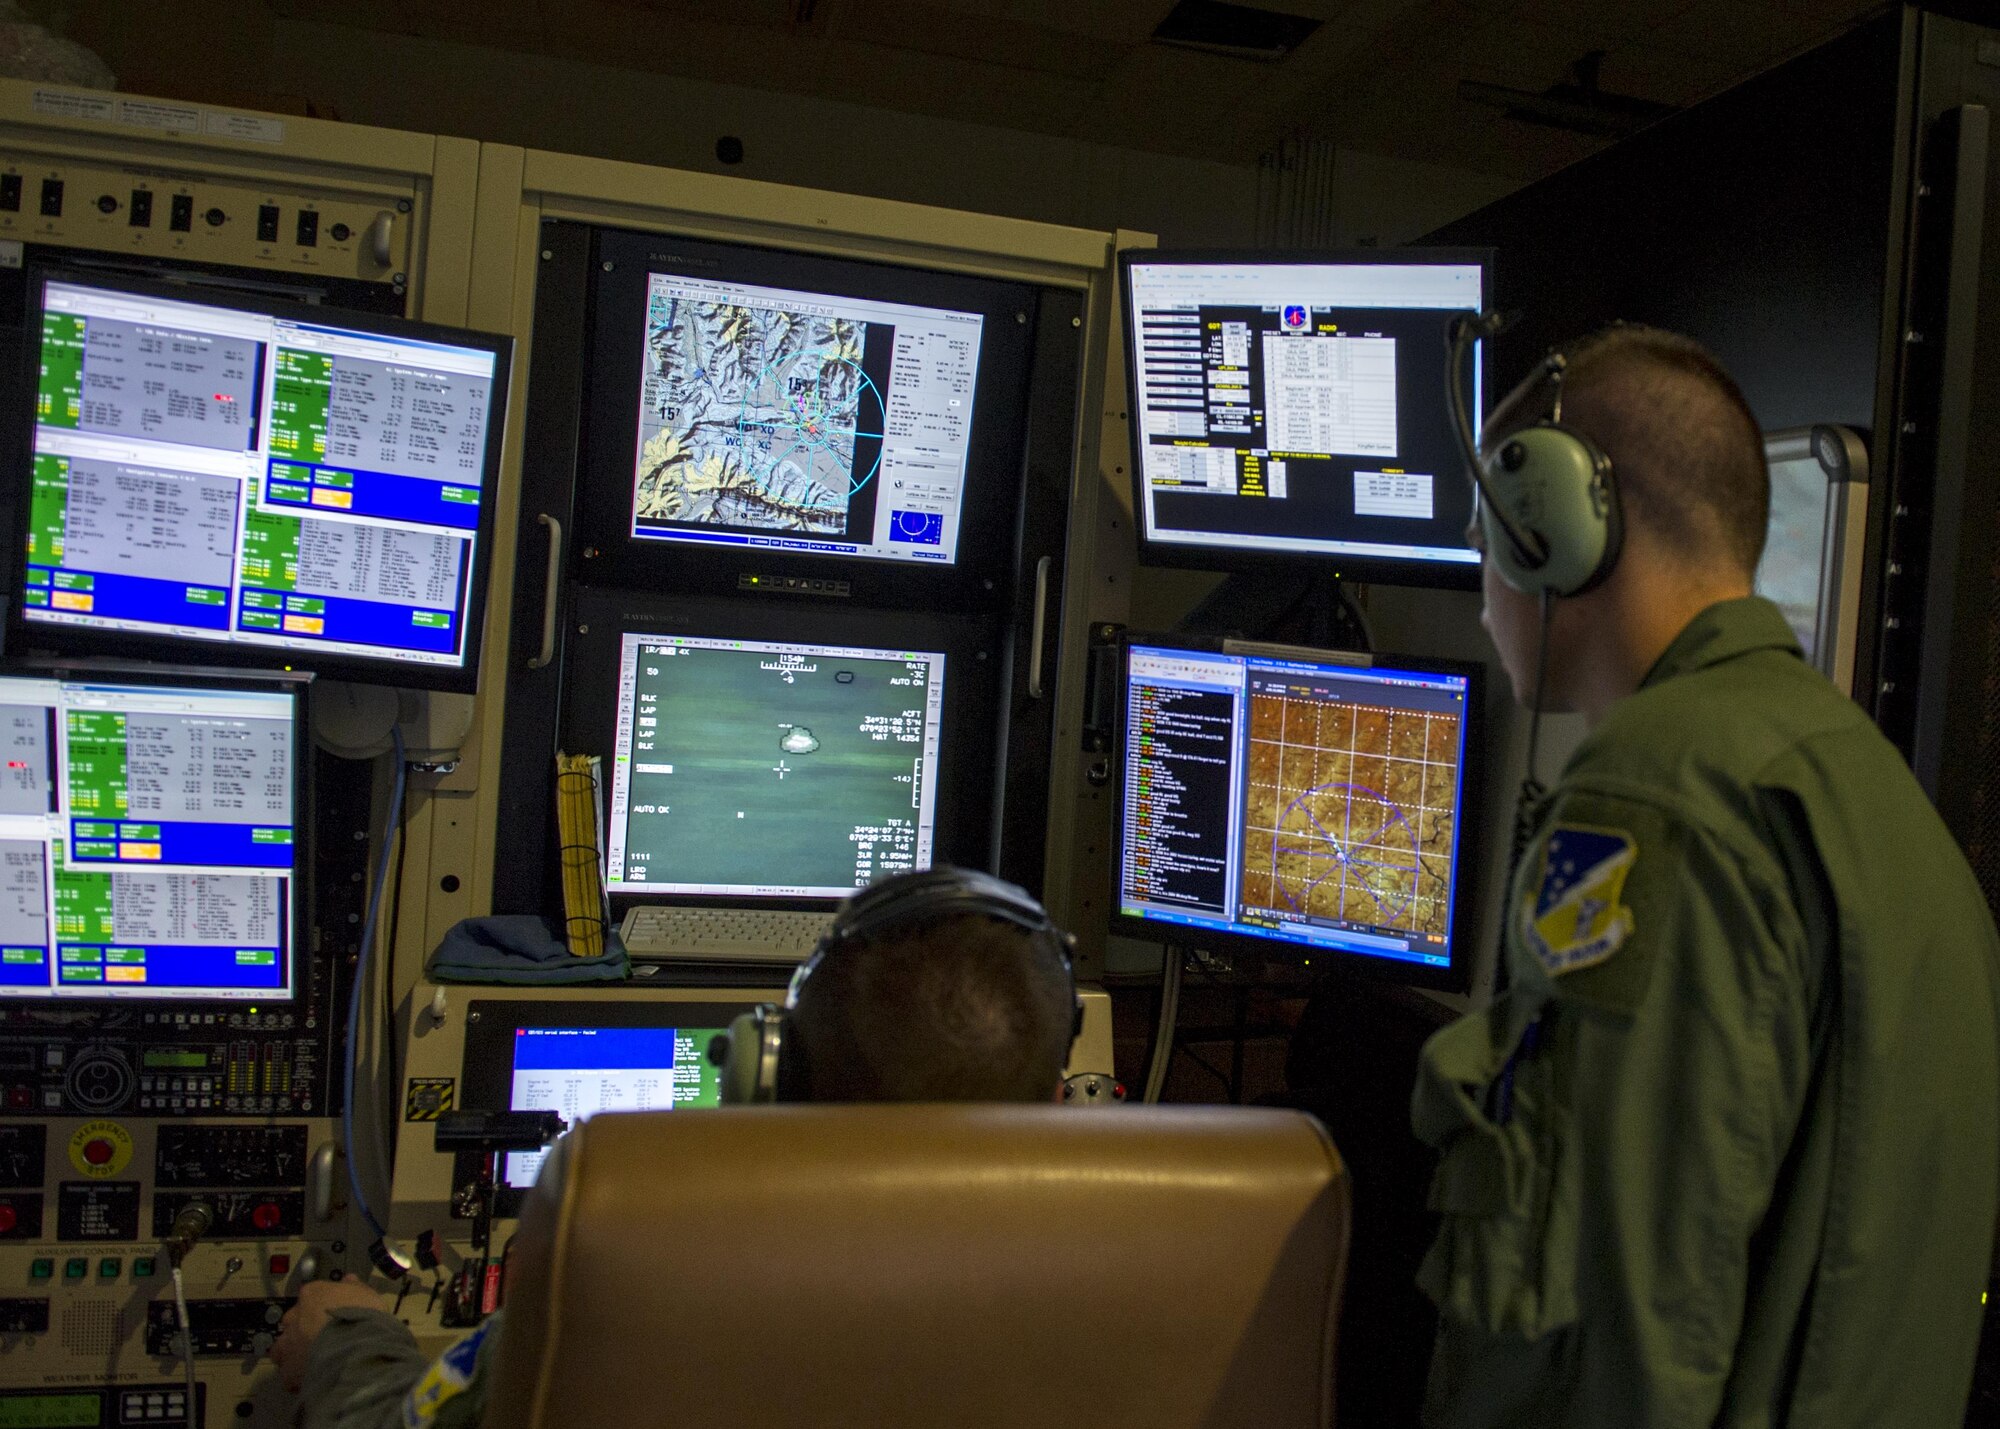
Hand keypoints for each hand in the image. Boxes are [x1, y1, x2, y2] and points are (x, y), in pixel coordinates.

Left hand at [269, 1278, 386, 1391]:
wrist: (354, 1350)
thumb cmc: (363, 1317)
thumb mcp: (367, 1295)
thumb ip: (354, 1288)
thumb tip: (348, 1280)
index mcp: (313, 1294)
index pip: (311, 1295)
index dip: (321, 1305)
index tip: (332, 1312)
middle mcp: (294, 1316)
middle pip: (293, 1320)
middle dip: (304, 1326)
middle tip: (322, 1336)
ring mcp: (288, 1344)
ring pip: (283, 1347)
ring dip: (294, 1351)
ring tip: (312, 1359)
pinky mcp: (288, 1371)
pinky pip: (289, 1373)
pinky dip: (297, 1375)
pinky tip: (312, 1377)